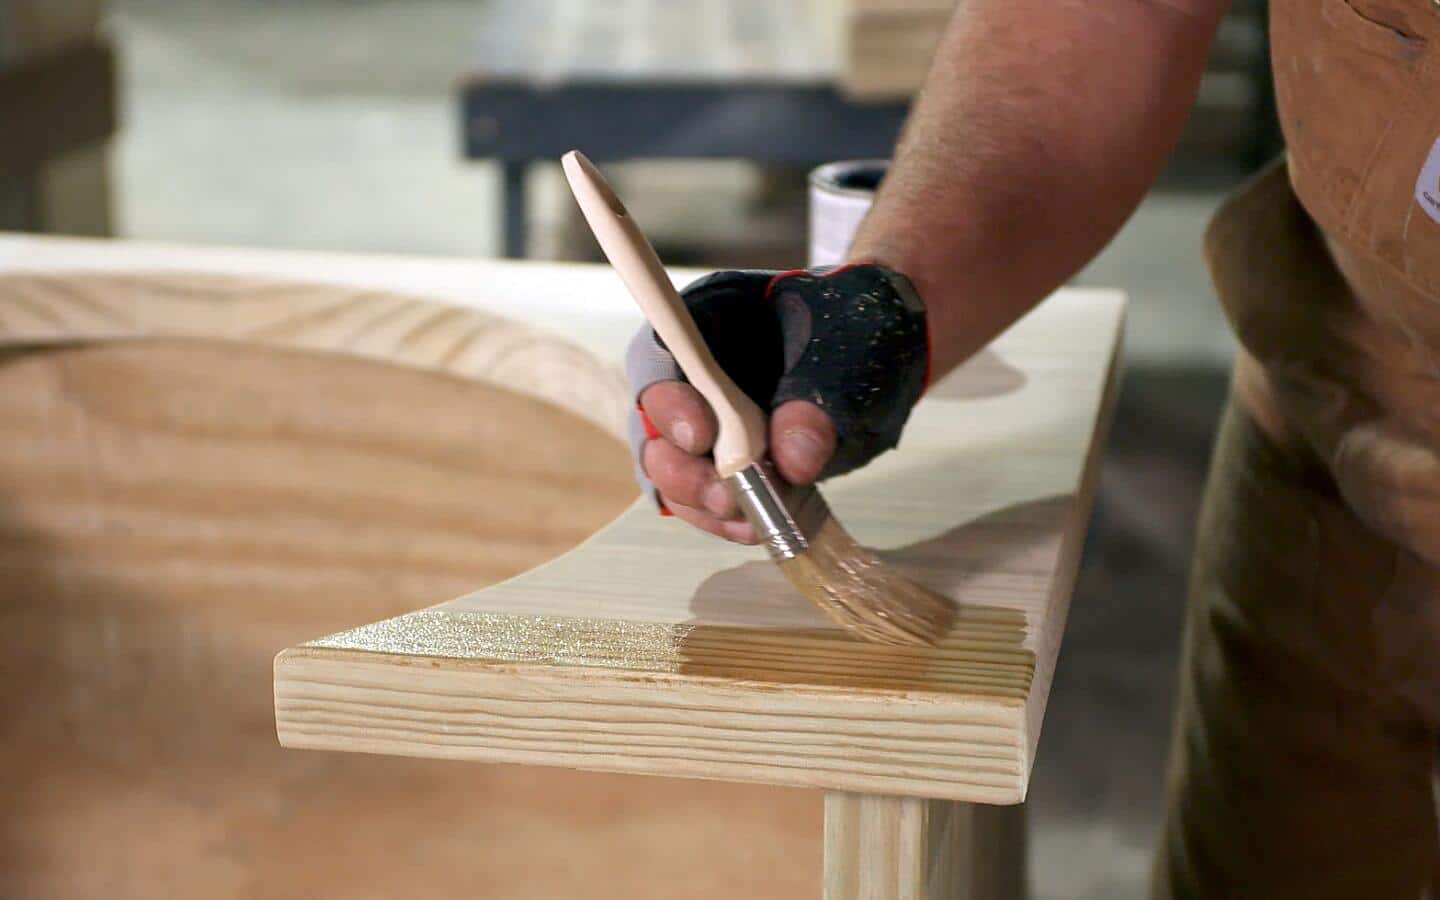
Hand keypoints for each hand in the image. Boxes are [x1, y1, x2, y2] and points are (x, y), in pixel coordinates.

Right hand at [624, 264, 927, 542]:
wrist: (881, 348)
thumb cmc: (859, 326)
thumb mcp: (852, 346)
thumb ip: (820, 395)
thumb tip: (793, 460)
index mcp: (709, 319)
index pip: (660, 356)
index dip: (668, 401)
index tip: (702, 438)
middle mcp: (691, 373)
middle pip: (653, 426)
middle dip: (681, 469)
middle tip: (727, 496)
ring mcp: (705, 422)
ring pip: (671, 470)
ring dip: (701, 503)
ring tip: (749, 519)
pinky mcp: (725, 463)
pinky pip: (703, 500)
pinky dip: (726, 520)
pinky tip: (758, 527)